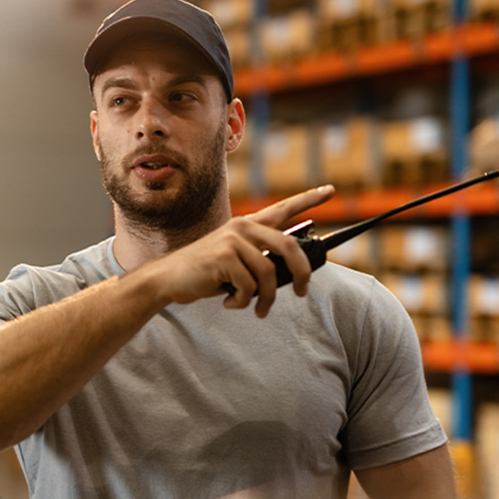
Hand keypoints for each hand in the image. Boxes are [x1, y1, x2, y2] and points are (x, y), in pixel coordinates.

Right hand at [141, 185, 333, 317]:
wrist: (168, 279)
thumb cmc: (205, 274)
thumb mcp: (235, 262)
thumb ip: (260, 261)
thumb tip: (292, 276)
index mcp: (247, 226)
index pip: (282, 209)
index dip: (308, 199)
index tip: (330, 190)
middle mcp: (242, 227)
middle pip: (288, 246)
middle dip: (301, 273)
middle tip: (301, 292)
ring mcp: (232, 240)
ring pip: (269, 274)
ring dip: (266, 298)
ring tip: (257, 308)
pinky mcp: (223, 257)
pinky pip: (249, 286)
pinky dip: (243, 301)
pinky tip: (230, 302)